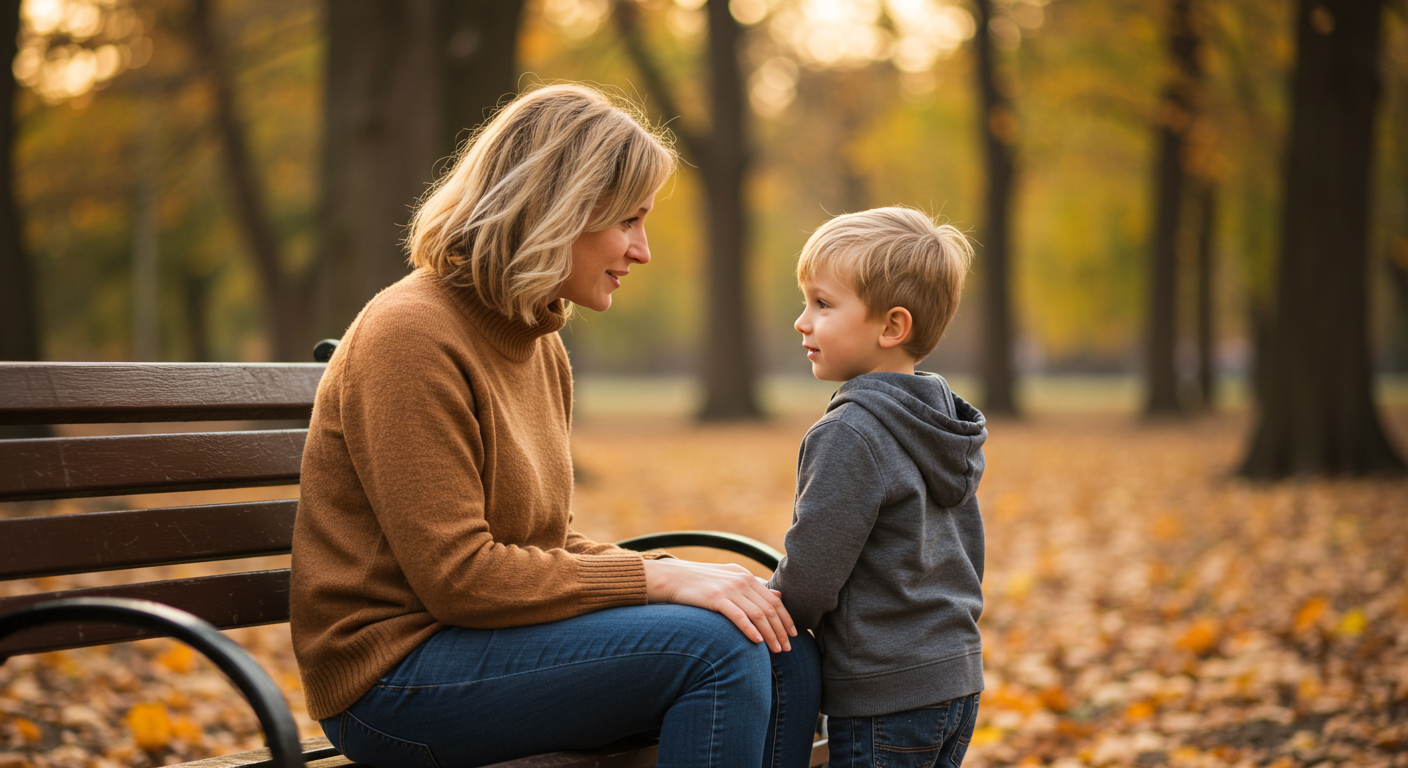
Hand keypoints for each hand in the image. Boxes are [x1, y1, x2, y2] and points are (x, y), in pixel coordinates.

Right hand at [643, 558, 796, 651]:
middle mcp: (741, 581)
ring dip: (770, 634)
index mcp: (745, 576)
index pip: (774, 600)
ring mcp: (728, 589)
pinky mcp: (715, 598)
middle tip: (788, 649)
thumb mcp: (729, 578)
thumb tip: (778, 596)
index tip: (794, 634)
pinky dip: (750, 629)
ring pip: (758, 615)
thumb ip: (753, 587)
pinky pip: (738, 616)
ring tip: (777, 650)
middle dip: (781, 631)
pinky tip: (757, 642)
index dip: (786, 619)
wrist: (670, 578)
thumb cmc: (699, 582)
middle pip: (769, 609)